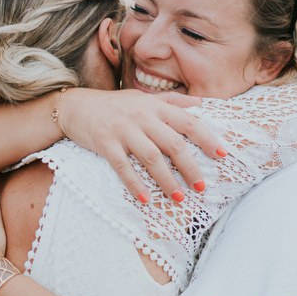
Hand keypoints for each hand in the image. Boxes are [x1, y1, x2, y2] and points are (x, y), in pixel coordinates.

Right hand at [59, 88, 223, 202]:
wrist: (75, 106)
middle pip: (173, 144)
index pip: (188, 122)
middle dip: (190, 167)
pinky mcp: (105, 143)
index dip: (207, 139)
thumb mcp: (143, 97)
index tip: (222, 155)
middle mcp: (141, 116)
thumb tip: (201, 104)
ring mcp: (122, 130)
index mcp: (154, 106)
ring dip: (167, 180)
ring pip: (151, 158)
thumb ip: (172, 100)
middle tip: (201, 187)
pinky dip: (135, 184)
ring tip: (178, 198)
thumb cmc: (113, 105)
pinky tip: (145, 198)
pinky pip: (123, 167)